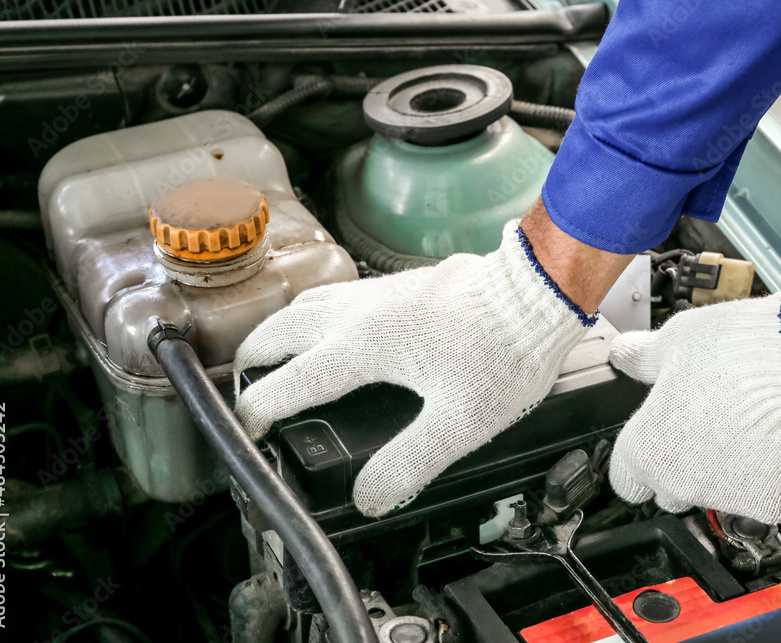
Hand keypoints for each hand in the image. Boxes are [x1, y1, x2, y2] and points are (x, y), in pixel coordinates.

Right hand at [233, 221, 591, 516]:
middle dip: (253, 362)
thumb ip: (408, 463)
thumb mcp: (459, 424)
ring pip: (305, 306)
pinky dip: (312, 316)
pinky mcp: (397, 284)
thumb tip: (369, 496)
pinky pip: (335, 295)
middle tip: (246, 389)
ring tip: (275, 357)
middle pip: (280, 331)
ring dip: (279, 333)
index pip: (289, 382)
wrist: (534, 295)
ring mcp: (377, 292)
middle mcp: (359, 313)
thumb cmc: (503, 354)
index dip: (259, 411)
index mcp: (363, 347)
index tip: (249, 431)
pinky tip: (331, 330)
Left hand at [607, 287, 780, 523]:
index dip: (638, 460)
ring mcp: (732, 499)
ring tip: (748, 423)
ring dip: (728, 471)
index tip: (654, 440)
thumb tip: (624, 355)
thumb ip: (643, 358)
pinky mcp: (778, 503)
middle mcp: (684, 484)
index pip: (625, 481)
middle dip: (683, 466)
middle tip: (705, 423)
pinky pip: (768, 496)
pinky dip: (773, 476)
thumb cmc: (740, 351)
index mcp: (649, 451)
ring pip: (719, 495)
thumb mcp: (676, 340)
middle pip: (670, 491)